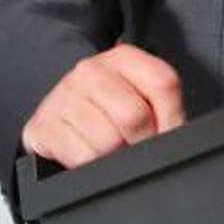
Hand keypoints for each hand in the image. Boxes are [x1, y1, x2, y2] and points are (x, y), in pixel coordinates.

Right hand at [20, 43, 185, 167]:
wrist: (59, 115)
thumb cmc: (109, 109)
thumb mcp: (140, 97)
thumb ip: (166, 110)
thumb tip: (179, 138)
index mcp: (124, 58)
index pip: (164, 84)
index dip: (173, 118)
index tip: (167, 133)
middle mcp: (92, 71)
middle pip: (135, 117)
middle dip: (142, 142)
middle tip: (136, 146)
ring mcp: (64, 96)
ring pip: (108, 142)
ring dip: (114, 157)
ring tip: (110, 148)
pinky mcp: (43, 125)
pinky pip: (82, 158)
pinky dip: (90, 165)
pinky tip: (88, 152)